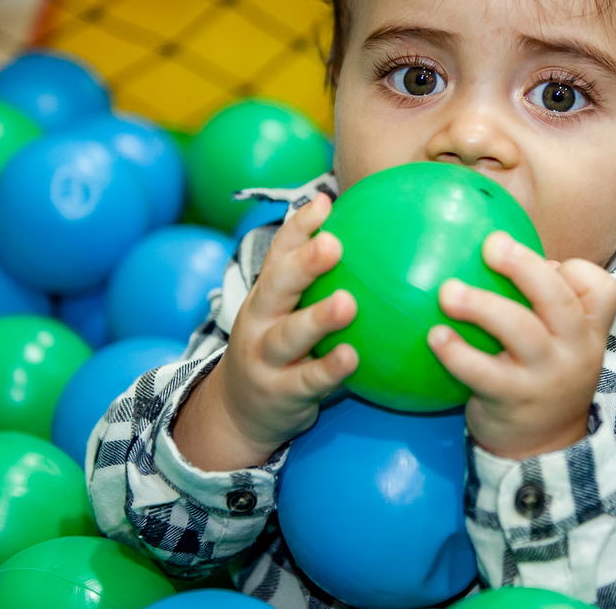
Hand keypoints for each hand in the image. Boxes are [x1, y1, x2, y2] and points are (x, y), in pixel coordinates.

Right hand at [174, 193, 358, 470]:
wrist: (239, 413)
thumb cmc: (282, 351)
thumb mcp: (289, 314)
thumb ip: (321, 285)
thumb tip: (377, 242)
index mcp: (266, 294)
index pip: (279, 253)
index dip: (299, 227)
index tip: (325, 202)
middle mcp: (259, 320)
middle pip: (277, 286)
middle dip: (304, 263)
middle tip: (334, 243)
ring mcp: (265, 358)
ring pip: (288, 335)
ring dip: (317, 319)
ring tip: (348, 304)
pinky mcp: (280, 393)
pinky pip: (306, 381)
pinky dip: (328, 369)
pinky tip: (353, 357)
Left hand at [428, 231, 615, 460]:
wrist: (543, 447)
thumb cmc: (541, 374)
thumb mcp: (558, 340)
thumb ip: (540, 300)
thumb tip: (493, 246)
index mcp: (588, 328)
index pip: (601, 288)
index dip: (575, 270)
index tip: (547, 259)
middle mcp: (574, 348)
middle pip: (558, 300)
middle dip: (525, 267)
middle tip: (491, 244)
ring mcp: (545, 376)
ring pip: (521, 331)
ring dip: (483, 306)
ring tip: (447, 291)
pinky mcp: (513, 400)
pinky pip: (484, 373)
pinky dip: (458, 353)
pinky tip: (435, 337)